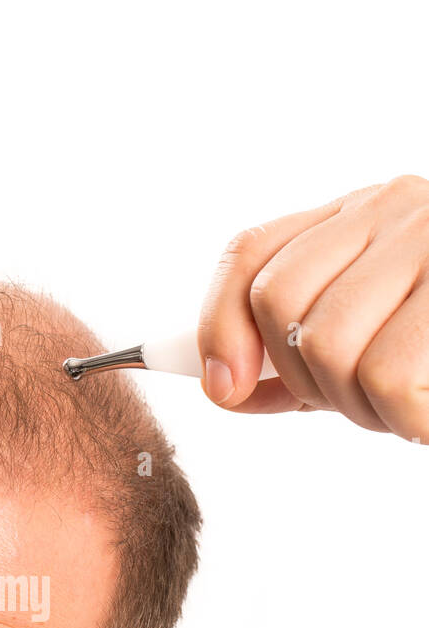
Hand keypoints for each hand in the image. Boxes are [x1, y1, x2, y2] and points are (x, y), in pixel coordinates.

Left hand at [196, 174, 428, 440]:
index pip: (252, 256)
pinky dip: (407, 419)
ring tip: (415, 401)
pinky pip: (390, 380)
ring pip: (328, 347)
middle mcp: (399, 209)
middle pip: (281, 308)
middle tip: (371, 400)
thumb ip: (301, 365)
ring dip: (364, 407)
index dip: (219, 327)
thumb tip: (225, 388)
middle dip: (311, 385)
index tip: (224, 389)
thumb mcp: (378, 342)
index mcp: (366, 215)